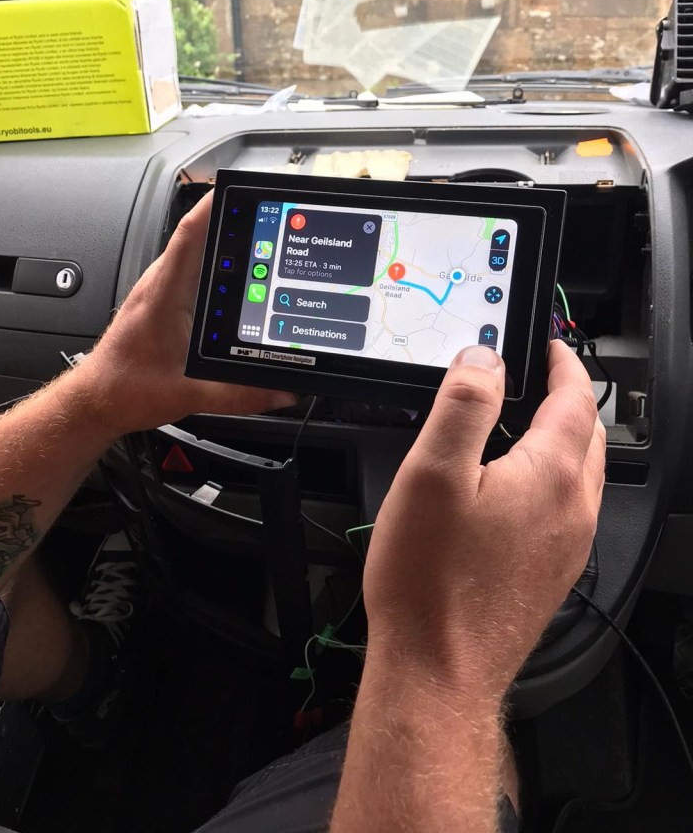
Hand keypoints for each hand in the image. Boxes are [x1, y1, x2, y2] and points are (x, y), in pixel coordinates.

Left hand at [72, 192, 294, 436]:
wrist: (96, 399)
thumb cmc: (124, 388)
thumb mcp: (189, 395)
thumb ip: (238, 394)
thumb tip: (281, 392)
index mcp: (164, 293)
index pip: (189, 233)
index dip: (214, 205)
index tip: (239, 189)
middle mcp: (160, 284)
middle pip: (197, 236)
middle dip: (231, 219)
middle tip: (265, 212)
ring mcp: (159, 289)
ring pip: (194, 253)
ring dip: (222, 243)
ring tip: (259, 238)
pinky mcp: (161, 300)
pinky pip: (190, 270)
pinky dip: (213, 266)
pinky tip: (235, 280)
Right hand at [362, 340, 604, 700]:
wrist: (439, 672)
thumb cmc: (430, 582)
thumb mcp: (433, 473)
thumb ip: (463, 405)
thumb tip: (484, 361)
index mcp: (550, 476)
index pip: (576, 399)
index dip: (563, 363)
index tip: (548, 345)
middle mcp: (572, 510)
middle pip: (587, 436)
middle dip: (567, 399)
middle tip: (536, 380)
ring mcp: (567, 546)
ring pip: (580, 474)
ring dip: (563, 440)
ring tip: (522, 426)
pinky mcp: (552, 574)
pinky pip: (567, 509)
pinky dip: (552, 480)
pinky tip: (512, 491)